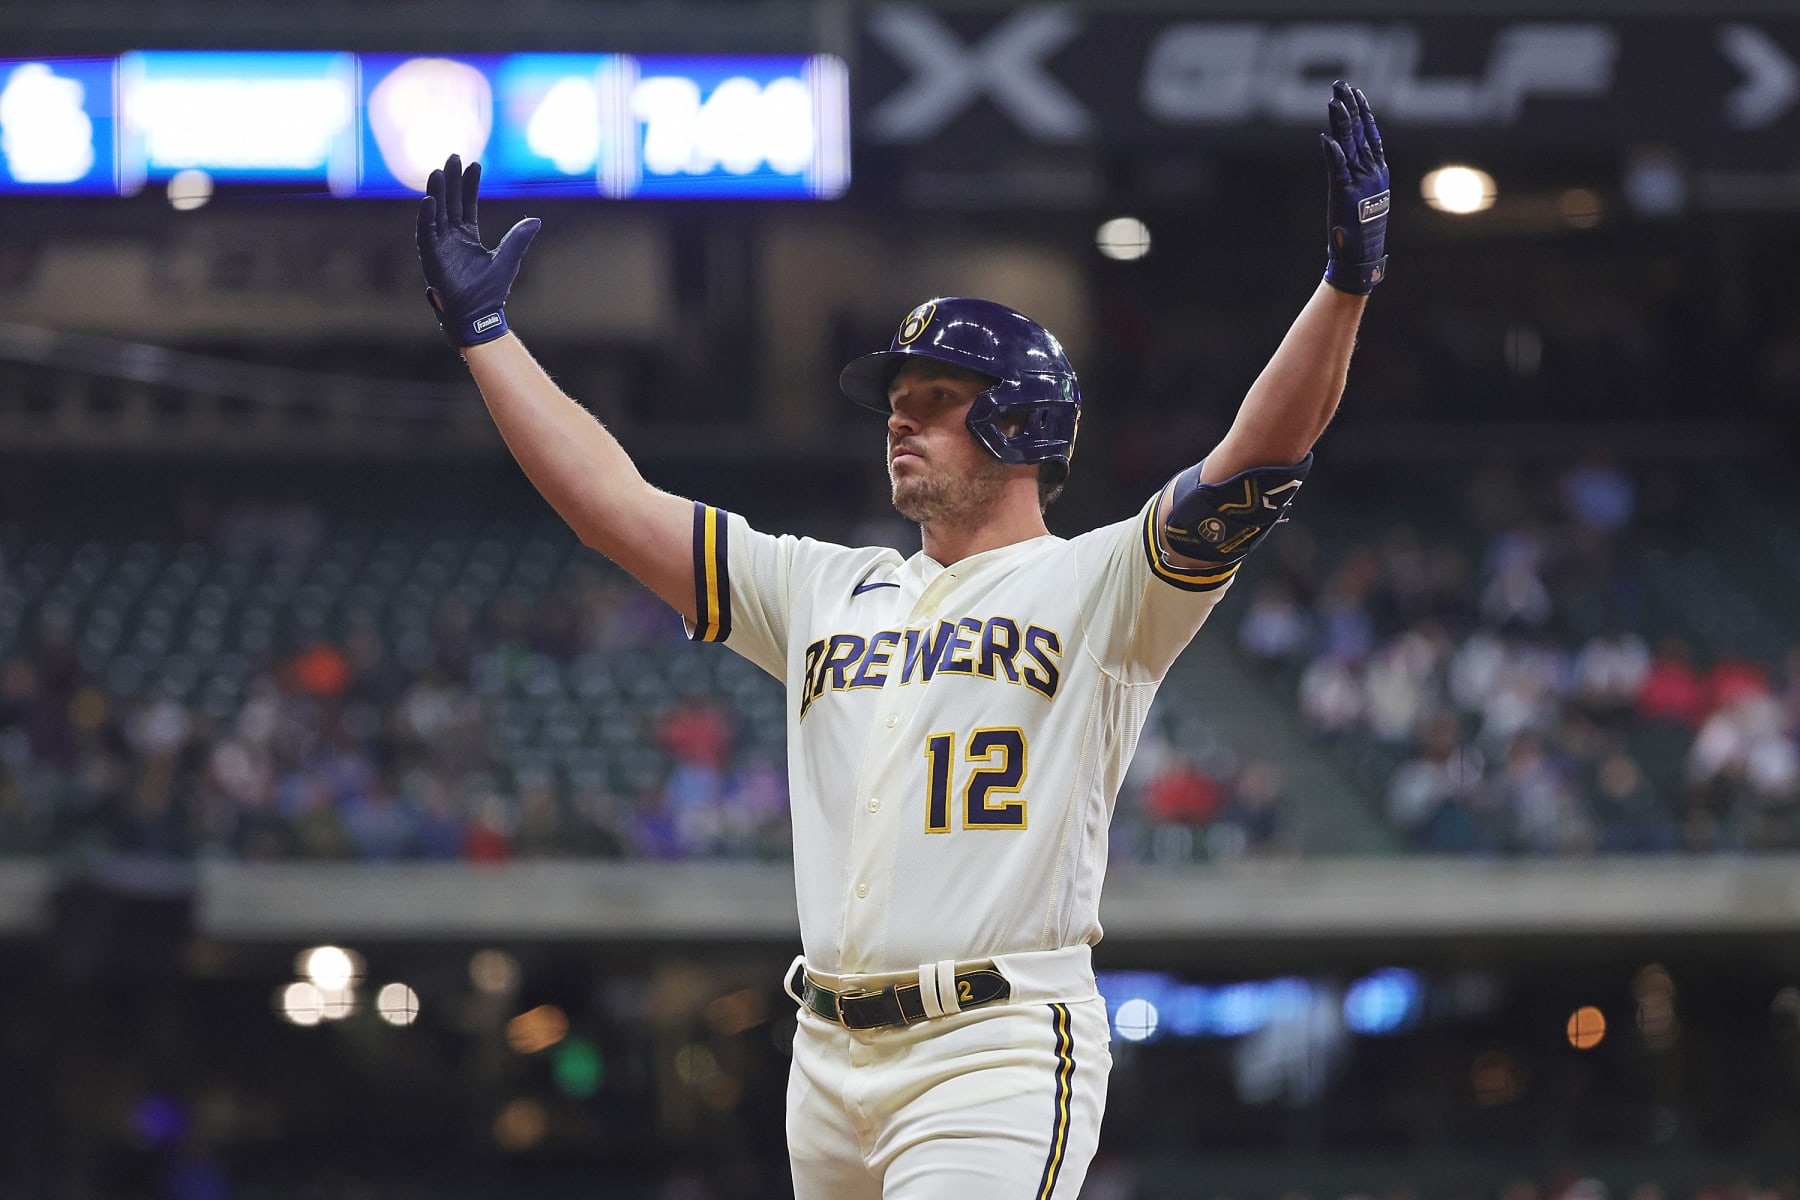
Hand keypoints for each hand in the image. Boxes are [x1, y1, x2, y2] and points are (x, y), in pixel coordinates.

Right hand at [416, 154, 540, 347]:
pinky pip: (426, 233)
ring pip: (436, 213)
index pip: (467, 204)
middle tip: (453, 156)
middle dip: (452, 180)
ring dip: (437, 192)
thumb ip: (518, 238)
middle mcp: (451, 238)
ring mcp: (439, 246)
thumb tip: (535, 219)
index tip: (474, 164)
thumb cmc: (491, 290)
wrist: (480, 315)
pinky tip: (429, 200)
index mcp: (467, 236)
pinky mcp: (431, 258)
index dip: (470, 185)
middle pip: (450, 202)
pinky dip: (427, 217)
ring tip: (440, 172)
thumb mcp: (508, 257)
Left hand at [1319, 80, 1388, 294]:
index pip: (1370, 134)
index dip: (1362, 112)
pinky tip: (1327, 138)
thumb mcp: (1360, 198)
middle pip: (1360, 133)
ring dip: (1341, 122)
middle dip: (1350, 107)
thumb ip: (1354, 175)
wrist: (1361, 258)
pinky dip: (1333, 153)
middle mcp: (1372, 173)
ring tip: (1334, 101)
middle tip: (1341, 85)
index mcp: (1378, 172)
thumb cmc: (1358, 231)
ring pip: (1350, 146)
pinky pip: (1338, 170)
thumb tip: (1341, 154)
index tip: (1355, 92)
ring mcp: (1360, 183)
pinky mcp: (1345, 196)